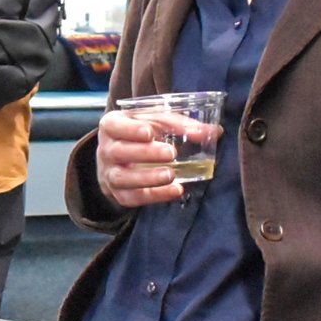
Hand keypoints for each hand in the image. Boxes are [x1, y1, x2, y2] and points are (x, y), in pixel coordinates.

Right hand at [93, 106, 217, 208]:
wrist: (119, 158)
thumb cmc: (139, 134)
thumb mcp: (155, 122)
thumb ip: (180, 124)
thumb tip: (215, 131)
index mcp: (111, 125)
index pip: (113, 126)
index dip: (130, 129)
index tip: (149, 132)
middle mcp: (105, 150)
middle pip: (120, 152)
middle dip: (145, 153)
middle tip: (171, 153)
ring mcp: (109, 173)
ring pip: (123, 178)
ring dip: (148, 177)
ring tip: (172, 174)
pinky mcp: (118, 193)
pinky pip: (133, 198)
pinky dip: (154, 196)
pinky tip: (174, 191)